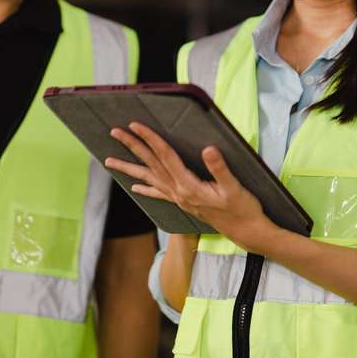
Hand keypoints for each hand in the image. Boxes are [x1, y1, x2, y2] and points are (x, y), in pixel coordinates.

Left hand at [106, 123, 274, 249]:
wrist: (246, 232)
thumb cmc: (242, 209)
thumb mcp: (234, 186)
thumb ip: (219, 168)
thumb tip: (208, 149)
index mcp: (188, 186)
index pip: (165, 156)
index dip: (150, 138)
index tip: (136, 125)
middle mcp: (179, 193)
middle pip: (151, 165)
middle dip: (132, 147)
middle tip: (115, 132)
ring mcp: (180, 199)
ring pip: (149, 179)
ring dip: (129, 168)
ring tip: (110, 161)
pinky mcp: (184, 204)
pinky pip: (159, 194)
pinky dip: (145, 188)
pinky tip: (134, 186)